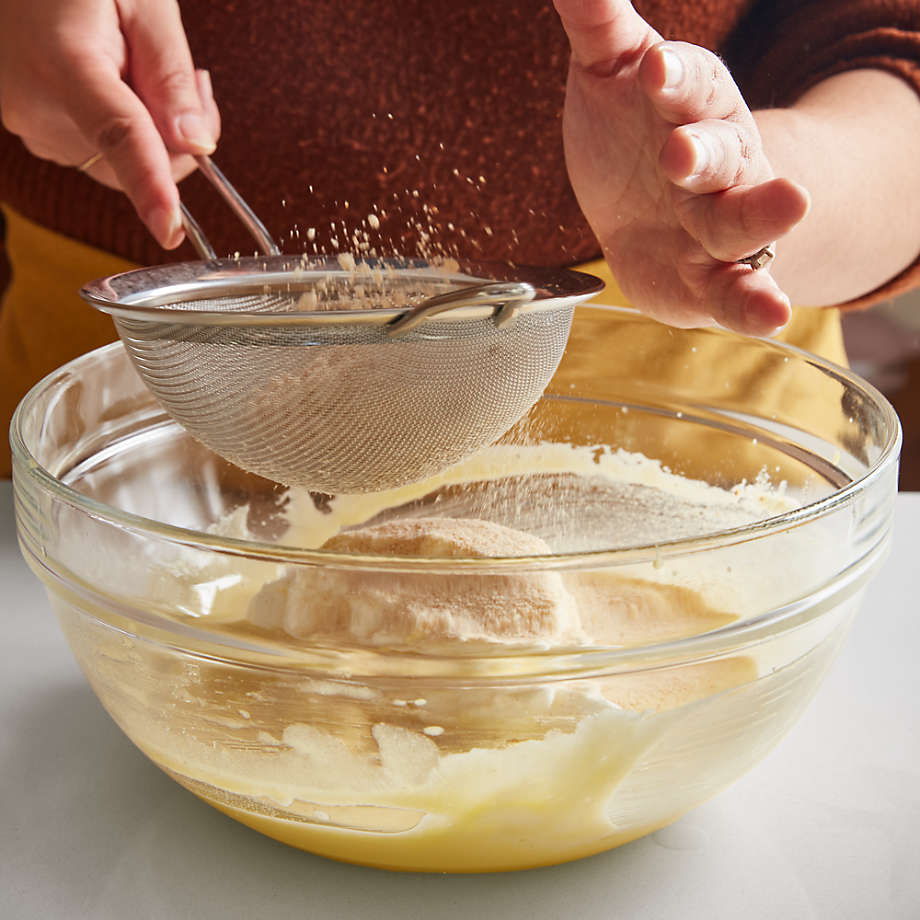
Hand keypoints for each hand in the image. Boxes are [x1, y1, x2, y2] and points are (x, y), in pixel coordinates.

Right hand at [0, 0, 219, 248]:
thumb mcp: (143, 2)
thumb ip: (171, 74)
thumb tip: (196, 145)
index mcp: (63, 61)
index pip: (117, 136)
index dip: (148, 185)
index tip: (169, 229)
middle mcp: (37, 106)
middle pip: (136, 163)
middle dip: (179, 139)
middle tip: (194, 81)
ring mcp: (30, 125)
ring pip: (124, 165)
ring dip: (156, 135)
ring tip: (147, 70)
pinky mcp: (36, 134)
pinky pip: (102, 154)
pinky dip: (128, 135)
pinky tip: (124, 86)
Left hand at [554, 0, 809, 334]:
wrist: (643, 218)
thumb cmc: (627, 140)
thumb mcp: (607, 76)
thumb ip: (598, 25)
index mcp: (691, 108)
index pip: (691, 86)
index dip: (676, 78)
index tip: (654, 69)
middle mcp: (717, 166)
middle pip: (721, 154)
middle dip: (706, 152)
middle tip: (682, 153)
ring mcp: (718, 227)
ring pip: (741, 221)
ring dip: (760, 215)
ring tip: (792, 204)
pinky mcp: (712, 283)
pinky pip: (738, 293)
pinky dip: (755, 304)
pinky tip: (775, 315)